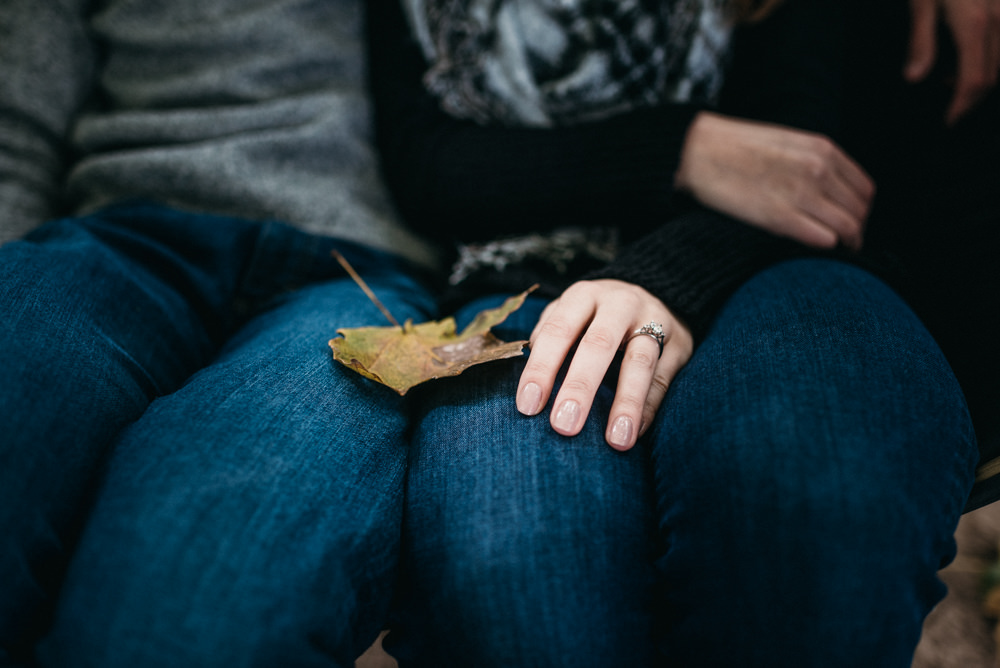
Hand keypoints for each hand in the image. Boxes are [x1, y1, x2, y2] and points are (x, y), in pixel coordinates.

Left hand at [515, 280, 692, 450]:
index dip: (541, 368)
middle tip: (563, 425)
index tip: (528, 406)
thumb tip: (533, 382)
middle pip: (599, 344)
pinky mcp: (679, 343)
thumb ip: (548, 339)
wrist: (656, 292)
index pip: (558, 330)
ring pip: (640, 363)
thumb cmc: (596, 315)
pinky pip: (663, 378)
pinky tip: (635, 433)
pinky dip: (649, 407)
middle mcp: (619, 304)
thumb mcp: (570, 313)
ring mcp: (654, 321)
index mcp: (584, 296)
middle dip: (580, 387)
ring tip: (616, 440)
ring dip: (627, 403)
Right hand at [675, 112, 874, 250]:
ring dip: (846, 245)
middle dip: (856, 230)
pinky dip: (826, 247)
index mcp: (822, 150)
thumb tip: (832, 190)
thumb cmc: (737, 148)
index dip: (860, 211)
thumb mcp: (788, 142)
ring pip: (847, 229)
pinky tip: (815, 249)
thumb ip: (815, 162)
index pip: (864, 190)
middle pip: (859, 212)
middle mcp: (818, 170)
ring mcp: (800, 193)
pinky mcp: (779, 216)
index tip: (850, 222)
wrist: (697, 151)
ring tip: (834, 251)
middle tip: (844, 243)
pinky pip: (823, 239)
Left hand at [905, 0, 999, 123]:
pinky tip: (966, 60)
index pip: (973, 80)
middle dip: (971, 99)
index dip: (961, 105)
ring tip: (950, 83)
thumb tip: (914, 78)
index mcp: (973, 26)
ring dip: (980, 81)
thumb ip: (920, 42)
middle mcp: (997, 20)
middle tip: (950, 111)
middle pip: (991, 76)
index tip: (949, 121)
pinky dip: (988, 61)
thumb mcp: (921, 5)